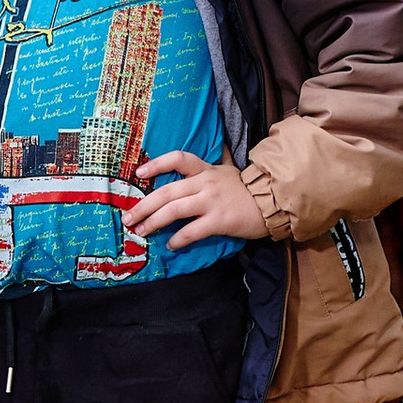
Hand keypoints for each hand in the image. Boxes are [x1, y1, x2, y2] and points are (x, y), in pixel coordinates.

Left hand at [123, 150, 269, 248]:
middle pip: (166, 192)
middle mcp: (205, 183)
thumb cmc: (247, 191)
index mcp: (206, 170)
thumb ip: (212, 167)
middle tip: (128, 218)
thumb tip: (206, 157)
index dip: (157, 164)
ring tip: (141, 231)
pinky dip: (178, 239)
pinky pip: (192, 231)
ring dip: (153, 222)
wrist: (274, 203)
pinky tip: (171, 245)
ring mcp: (212, 201)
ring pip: (174, 210)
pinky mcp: (220, 220)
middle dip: (143, 206)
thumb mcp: (228, 172)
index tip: (138, 173)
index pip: (178, 159)